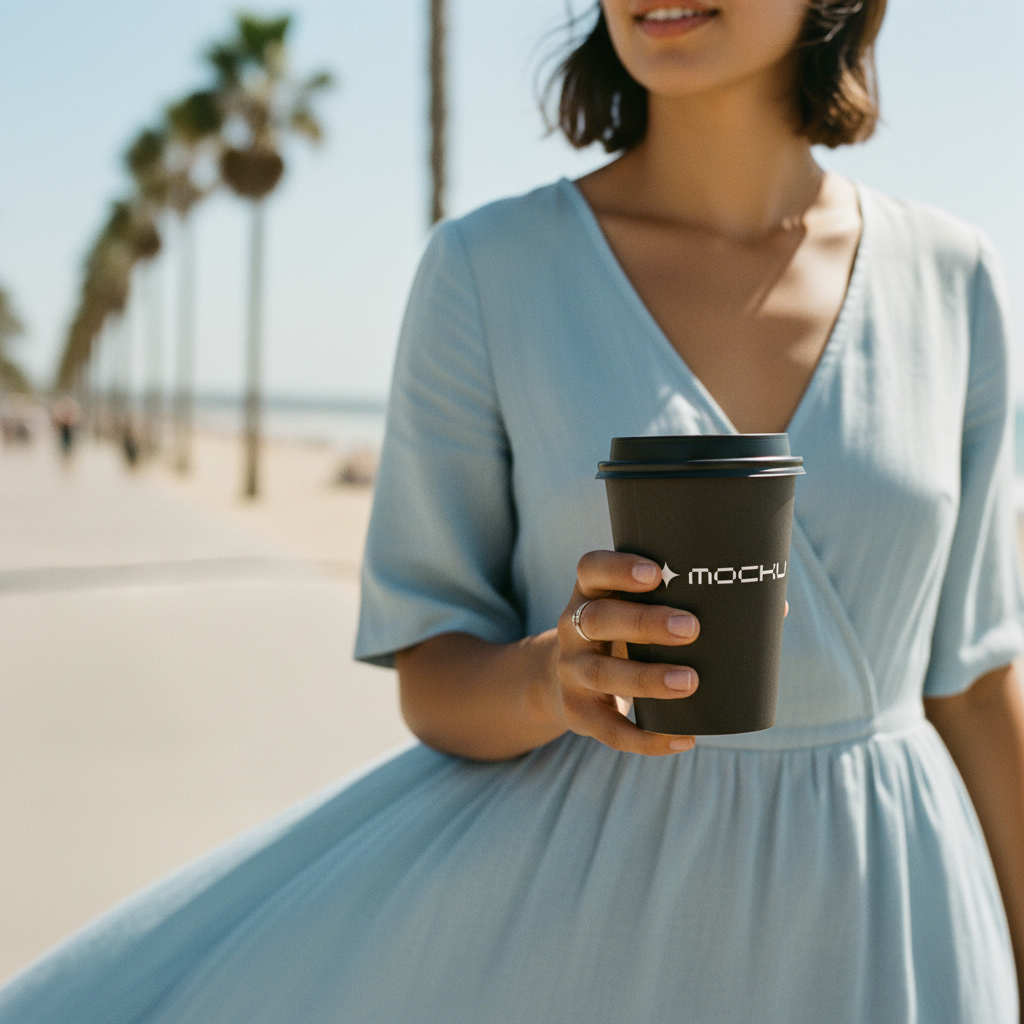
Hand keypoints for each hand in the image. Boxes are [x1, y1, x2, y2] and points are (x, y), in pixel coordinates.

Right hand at [552, 551, 699, 755]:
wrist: (566, 680)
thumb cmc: (624, 635)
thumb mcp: (633, 610)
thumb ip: (685, 603)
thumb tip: (772, 608)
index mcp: (590, 593)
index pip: (591, 568)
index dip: (618, 568)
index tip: (657, 573)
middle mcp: (572, 628)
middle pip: (598, 619)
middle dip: (644, 622)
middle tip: (691, 628)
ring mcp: (571, 671)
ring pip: (602, 673)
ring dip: (646, 678)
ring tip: (689, 681)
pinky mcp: (578, 711)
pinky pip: (609, 729)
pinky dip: (646, 738)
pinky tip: (684, 739)